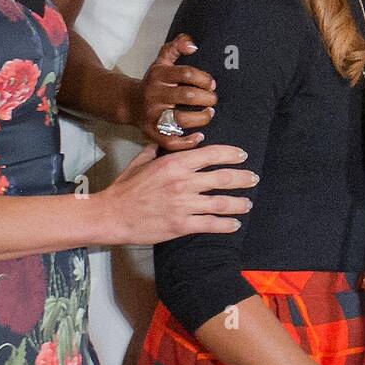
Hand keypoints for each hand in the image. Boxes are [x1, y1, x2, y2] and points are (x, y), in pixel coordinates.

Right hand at [99, 142, 257, 244]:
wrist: (111, 215)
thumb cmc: (125, 188)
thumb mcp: (142, 162)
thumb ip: (162, 149)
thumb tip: (183, 139)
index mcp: (174, 163)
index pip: (212, 154)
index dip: (231, 154)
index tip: (242, 156)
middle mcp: (183, 182)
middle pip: (223, 177)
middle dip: (243, 178)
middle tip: (253, 178)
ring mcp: (183, 204)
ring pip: (221, 202)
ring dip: (239, 203)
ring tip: (248, 203)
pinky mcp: (181, 225)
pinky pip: (210, 224)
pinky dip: (226, 224)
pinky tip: (235, 224)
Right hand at [138, 34, 216, 149]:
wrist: (129, 103)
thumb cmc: (153, 82)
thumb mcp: (162, 61)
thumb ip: (176, 47)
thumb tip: (192, 44)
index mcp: (159, 76)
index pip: (186, 73)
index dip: (203, 79)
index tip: (211, 84)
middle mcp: (155, 95)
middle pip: (186, 96)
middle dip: (206, 98)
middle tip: (213, 100)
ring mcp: (153, 115)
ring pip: (181, 119)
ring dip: (201, 118)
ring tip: (209, 114)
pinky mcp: (152, 132)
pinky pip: (170, 141)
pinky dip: (187, 141)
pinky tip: (199, 136)